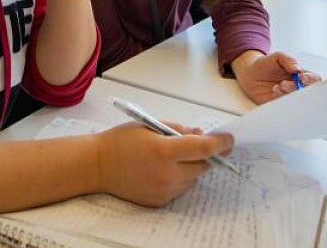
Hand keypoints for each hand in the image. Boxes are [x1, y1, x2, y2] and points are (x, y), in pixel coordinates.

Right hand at [96, 122, 232, 206]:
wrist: (97, 166)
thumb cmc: (121, 141)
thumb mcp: (150, 126)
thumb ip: (178, 130)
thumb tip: (201, 135)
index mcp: (164, 150)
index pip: (203, 148)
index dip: (221, 143)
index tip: (229, 139)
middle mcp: (167, 173)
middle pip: (203, 165)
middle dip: (205, 154)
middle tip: (199, 145)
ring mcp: (164, 190)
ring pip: (193, 178)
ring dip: (191, 167)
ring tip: (172, 158)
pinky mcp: (160, 201)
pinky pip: (181, 188)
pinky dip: (180, 178)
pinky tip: (163, 170)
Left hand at [231, 50, 319, 104]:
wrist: (248, 74)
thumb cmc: (264, 64)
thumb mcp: (277, 57)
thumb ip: (288, 60)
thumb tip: (297, 69)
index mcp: (300, 75)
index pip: (314, 80)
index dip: (311, 80)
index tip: (302, 77)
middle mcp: (297, 87)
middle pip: (308, 92)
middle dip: (299, 89)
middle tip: (286, 83)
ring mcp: (288, 96)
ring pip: (297, 100)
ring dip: (288, 93)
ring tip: (277, 86)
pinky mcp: (279, 104)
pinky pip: (285, 106)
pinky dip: (281, 99)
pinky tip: (274, 91)